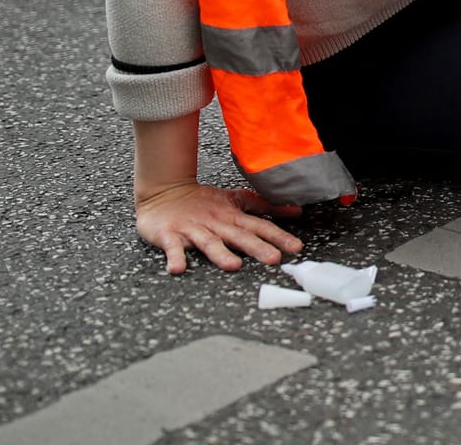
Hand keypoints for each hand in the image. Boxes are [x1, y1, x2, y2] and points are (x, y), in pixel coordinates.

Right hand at [135, 182, 302, 274]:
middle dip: (257, 247)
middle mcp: (216, 223)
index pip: (260, 226)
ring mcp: (193, 229)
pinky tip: (178, 268)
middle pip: (239, 236)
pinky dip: (175, 257)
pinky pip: (172, 248)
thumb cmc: (203, 201)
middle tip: (274, 259)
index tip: (296, 247)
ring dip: (221, 254)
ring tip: (233, 266)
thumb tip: (296, 210)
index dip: (279, 236)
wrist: (164, 192)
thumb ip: (265, 207)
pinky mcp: (169, 235)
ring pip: (209, 243)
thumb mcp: (237, 200)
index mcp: (232, 216)